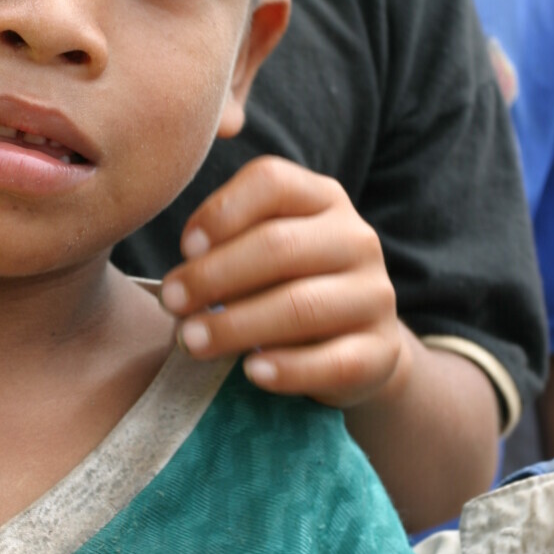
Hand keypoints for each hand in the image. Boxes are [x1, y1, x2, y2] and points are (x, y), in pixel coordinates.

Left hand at [159, 157, 406, 408]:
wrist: (352, 347)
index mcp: (322, 199)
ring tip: (192, 341)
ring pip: (302, 305)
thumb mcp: (261, 250)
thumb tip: (182, 270)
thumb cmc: (283, 287)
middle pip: (280, 245)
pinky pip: (334, 361)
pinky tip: (251, 372)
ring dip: (236, 325)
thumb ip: (227, 242)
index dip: (222, 211)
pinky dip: (288, 368)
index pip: (272, 182)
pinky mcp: (382, 350)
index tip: (184, 247)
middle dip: (214, 275)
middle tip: (171, 302)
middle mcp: (355, 238)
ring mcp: (375, 294)